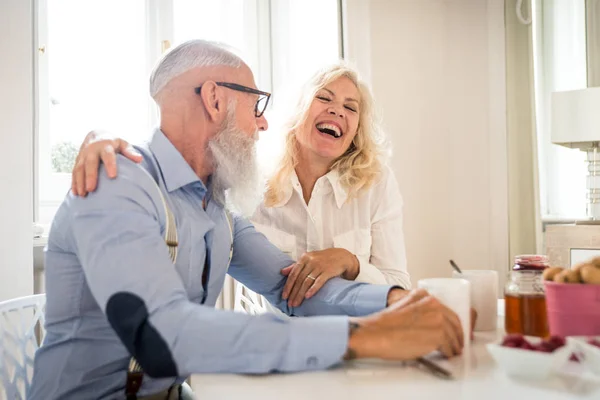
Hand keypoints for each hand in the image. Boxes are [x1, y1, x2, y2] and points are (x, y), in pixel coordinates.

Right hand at [71, 130, 142, 196]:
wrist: (97, 135)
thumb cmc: (113, 143)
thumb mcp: (123, 144)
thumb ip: (130, 152)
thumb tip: (140, 159)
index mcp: (105, 145)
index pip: (108, 155)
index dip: (110, 165)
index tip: (113, 176)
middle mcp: (92, 150)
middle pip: (90, 163)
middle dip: (90, 176)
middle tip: (91, 189)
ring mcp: (83, 155)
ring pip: (79, 168)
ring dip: (80, 181)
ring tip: (82, 194)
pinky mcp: (77, 161)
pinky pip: (74, 172)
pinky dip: (74, 182)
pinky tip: (76, 193)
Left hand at [281, 248, 359, 306]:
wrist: (342, 256)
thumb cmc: (323, 259)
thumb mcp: (309, 259)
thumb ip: (296, 265)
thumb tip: (282, 272)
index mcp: (304, 258)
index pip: (293, 274)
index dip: (288, 286)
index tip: (284, 296)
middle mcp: (311, 261)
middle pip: (299, 280)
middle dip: (293, 293)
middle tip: (289, 303)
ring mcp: (319, 266)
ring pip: (307, 282)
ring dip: (300, 294)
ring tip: (296, 303)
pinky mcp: (328, 271)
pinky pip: (319, 281)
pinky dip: (312, 289)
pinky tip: (308, 296)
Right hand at [345, 289, 463, 359]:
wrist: (375, 334)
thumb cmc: (384, 326)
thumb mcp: (403, 308)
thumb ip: (419, 311)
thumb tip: (431, 325)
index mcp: (423, 296)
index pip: (447, 308)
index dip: (455, 321)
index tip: (457, 328)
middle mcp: (433, 304)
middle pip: (455, 320)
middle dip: (459, 333)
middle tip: (460, 342)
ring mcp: (437, 319)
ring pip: (455, 334)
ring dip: (455, 345)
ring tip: (453, 351)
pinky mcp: (439, 335)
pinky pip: (451, 346)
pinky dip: (450, 352)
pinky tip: (446, 354)